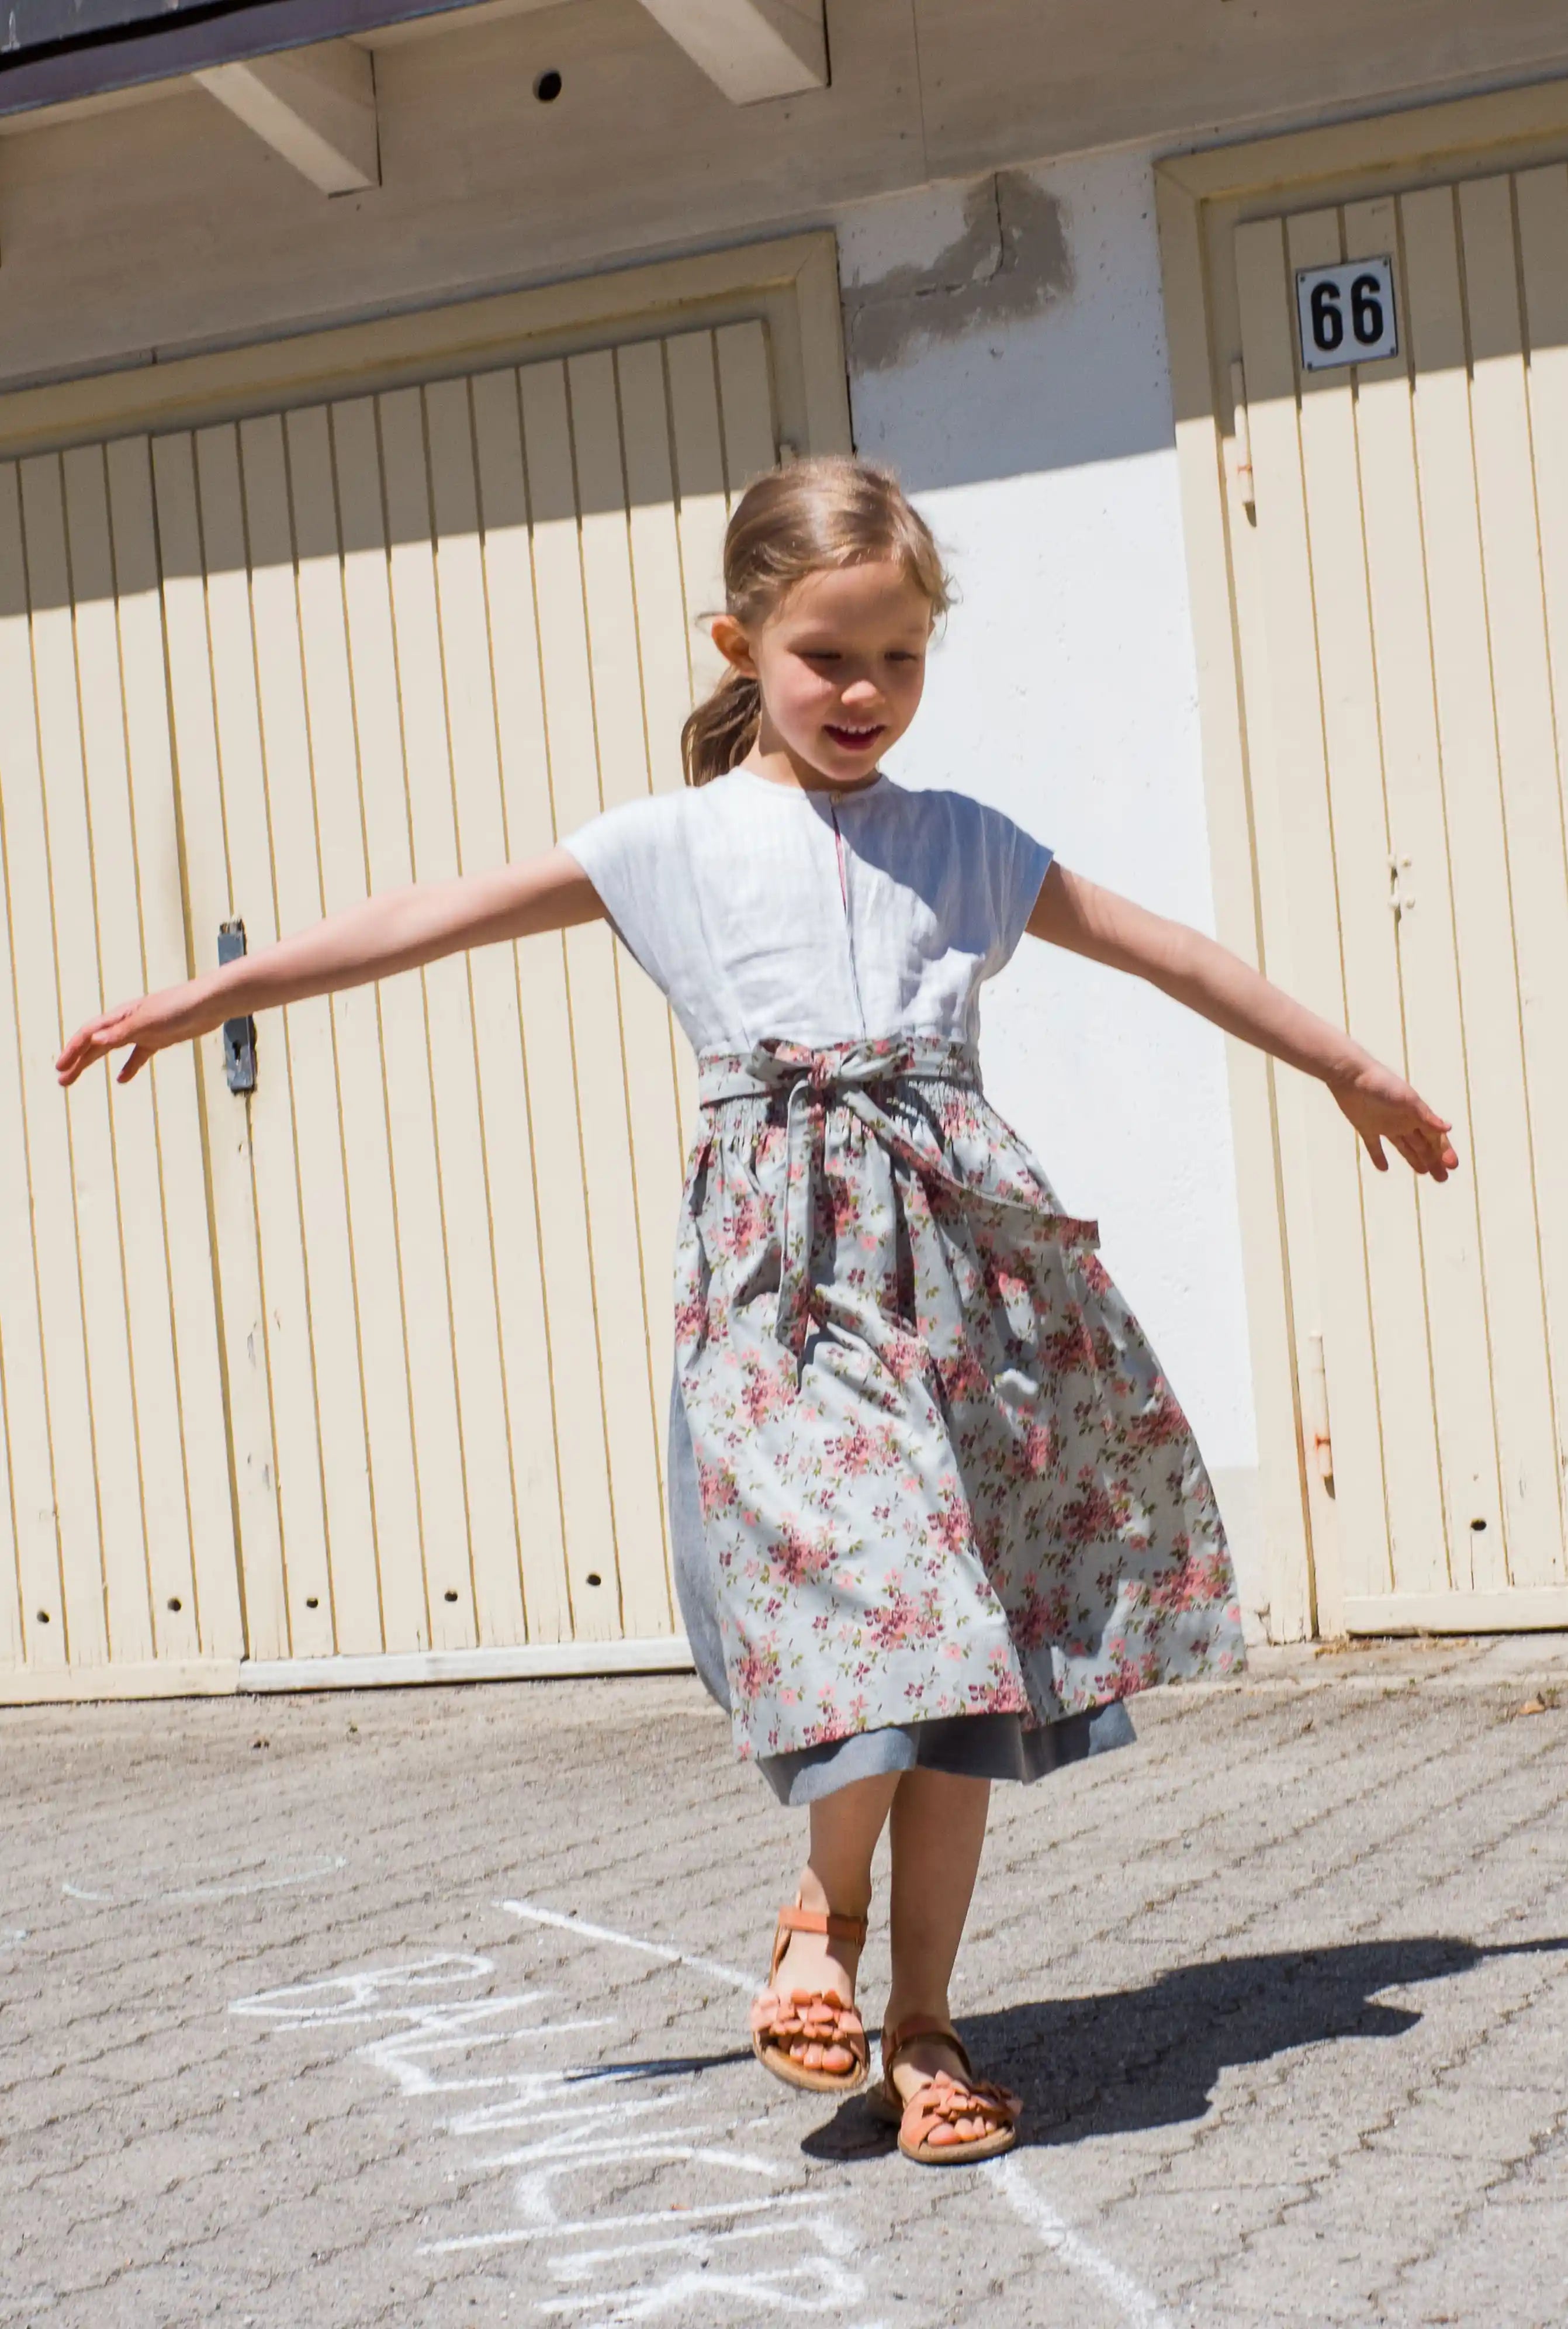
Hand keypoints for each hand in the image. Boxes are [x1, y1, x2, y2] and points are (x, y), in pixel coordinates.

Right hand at [56, 981, 224, 1089]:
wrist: (210, 1003)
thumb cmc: (179, 1007)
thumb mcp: (148, 1021)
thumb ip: (122, 1032)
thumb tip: (94, 1039)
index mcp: (121, 1016)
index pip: (89, 1034)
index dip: (73, 1050)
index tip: (60, 1068)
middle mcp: (127, 1023)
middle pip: (95, 1043)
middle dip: (77, 1061)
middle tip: (61, 1080)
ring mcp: (142, 1031)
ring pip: (111, 1049)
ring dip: (93, 1063)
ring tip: (76, 1078)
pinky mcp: (159, 1039)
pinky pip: (137, 1055)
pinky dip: (129, 1067)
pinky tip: (121, 1079)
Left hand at [1331, 1059, 1457, 1180]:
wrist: (1350, 1075)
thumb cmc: (1381, 1083)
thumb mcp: (1407, 1100)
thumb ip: (1426, 1116)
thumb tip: (1448, 1128)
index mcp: (1416, 1114)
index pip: (1435, 1137)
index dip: (1444, 1151)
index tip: (1452, 1167)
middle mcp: (1403, 1120)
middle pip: (1422, 1145)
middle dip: (1434, 1160)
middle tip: (1442, 1178)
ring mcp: (1385, 1124)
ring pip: (1404, 1147)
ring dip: (1414, 1159)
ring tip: (1424, 1173)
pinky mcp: (1366, 1126)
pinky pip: (1374, 1146)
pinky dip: (1378, 1157)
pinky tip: (1384, 1168)